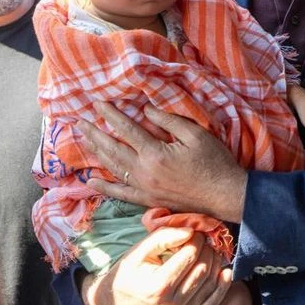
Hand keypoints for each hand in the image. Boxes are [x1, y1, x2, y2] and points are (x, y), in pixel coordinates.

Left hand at [78, 102, 247, 221]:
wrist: (225, 195)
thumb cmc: (214, 162)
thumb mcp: (196, 134)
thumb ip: (169, 121)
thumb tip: (146, 110)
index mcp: (155, 154)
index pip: (126, 130)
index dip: (111, 115)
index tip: (98, 104)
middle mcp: (144, 172)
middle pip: (112, 149)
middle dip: (95, 134)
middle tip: (79, 122)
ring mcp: (144, 189)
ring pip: (113, 169)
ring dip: (96, 153)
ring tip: (84, 140)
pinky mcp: (148, 200)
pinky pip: (121, 194)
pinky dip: (105, 188)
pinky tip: (91, 181)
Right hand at [83, 227, 232, 304]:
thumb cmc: (125, 277)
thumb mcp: (136, 254)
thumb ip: (162, 238)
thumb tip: (189, 230)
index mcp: (157, 286)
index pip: (189, 255)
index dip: (196, 239)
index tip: (195, 232)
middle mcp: (172, 304)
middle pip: (203, 269)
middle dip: (207, 249)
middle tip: (204, 239)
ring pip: (210, 284)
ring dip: (216, 263)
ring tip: (210, 250)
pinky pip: (212, 303)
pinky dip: (222, 286)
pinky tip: (224, 271)